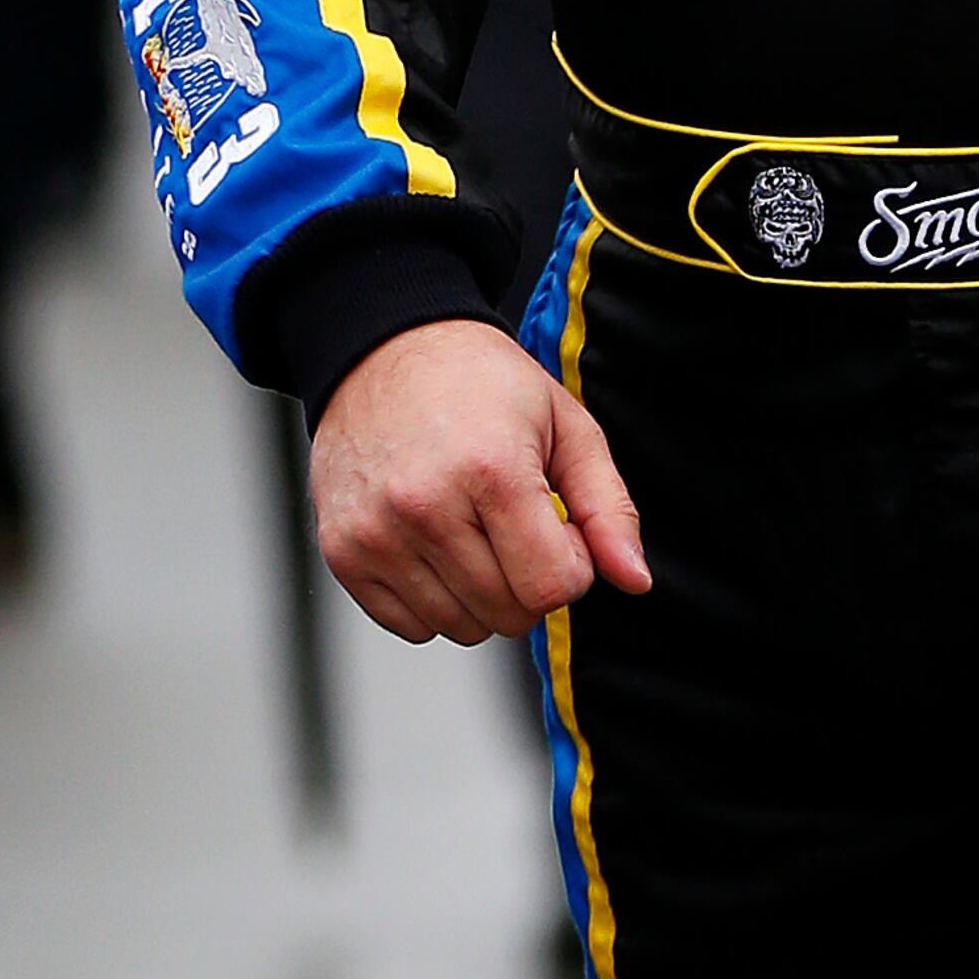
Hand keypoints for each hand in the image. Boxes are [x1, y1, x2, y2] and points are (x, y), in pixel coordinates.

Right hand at [308, 319, 650, 645]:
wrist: (383, 349)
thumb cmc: (480, 384)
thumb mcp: (567, 426)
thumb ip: (608, 508)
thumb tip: (634, 580)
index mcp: (491, 471)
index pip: (553, 587)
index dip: (572, 565)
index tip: (556, 525)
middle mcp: (425, 507)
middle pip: (509, 615)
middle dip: (529, 581)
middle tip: (513, 524)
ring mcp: (376, 534)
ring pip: (462, 628)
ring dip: (481, 594)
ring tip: (472, 528)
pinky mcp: (343, 552)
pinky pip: (411, 626)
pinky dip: (433, 601)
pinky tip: (434, 545)